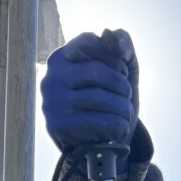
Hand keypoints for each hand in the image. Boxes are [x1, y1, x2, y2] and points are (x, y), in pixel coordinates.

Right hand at [41, 29, 138, 156]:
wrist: (97, 145)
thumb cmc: (109, 102)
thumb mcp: (120, 71)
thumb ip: (121, 45)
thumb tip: (110, 34)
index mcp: (62, 57)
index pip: (93, 43)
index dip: (116, 60)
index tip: (122, 75)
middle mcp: (52, 77)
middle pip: (97, 72)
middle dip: (122, 86)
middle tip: (128, 97)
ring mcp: (52, 102)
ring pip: (99, 99)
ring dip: (123, 109)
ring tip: (126, 115)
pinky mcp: (58, 126)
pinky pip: (96, 122)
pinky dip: (116, 126)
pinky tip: (120, 128)